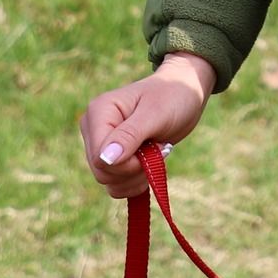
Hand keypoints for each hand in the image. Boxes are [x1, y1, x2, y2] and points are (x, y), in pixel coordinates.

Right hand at [79, 53, 215, 198]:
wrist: (184, 94)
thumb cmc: (173, 96)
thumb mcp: (156, 114)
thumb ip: (130, 135)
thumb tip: (105, 158)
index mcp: (98, 112)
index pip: (99, 157)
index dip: (128, 164)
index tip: (157, 147)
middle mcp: (93, 129)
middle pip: (102, 172)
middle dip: (135, 169)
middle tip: (160, 148)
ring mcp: (101, 143)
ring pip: (108, 181)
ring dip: (138, 176)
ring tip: (156, 151)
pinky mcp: (111, 156)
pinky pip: (115, 183)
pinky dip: (135, 181)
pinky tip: (151, 164)